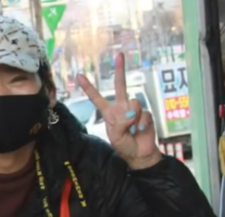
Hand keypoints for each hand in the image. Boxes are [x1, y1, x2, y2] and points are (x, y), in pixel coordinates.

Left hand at [76, 53, 162, 169]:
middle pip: (120, 86)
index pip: (97, 98)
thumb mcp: (115, 137)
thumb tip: (130, 113)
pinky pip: (144, 114)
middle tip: (119, 55)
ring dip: (133, 118)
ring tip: (132, 130)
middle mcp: (121, 107)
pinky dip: (142, 124)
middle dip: (120, 70)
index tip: (79, 76)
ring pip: (134, 102)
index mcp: (109, 113)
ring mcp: (134, 109)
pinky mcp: (146, 114)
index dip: (89, 88)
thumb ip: (119, 124)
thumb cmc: (124, 145)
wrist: (139, 154)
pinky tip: (140, 131)